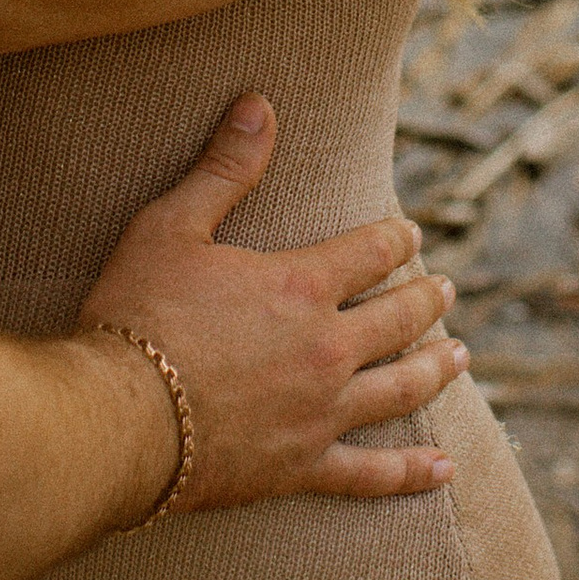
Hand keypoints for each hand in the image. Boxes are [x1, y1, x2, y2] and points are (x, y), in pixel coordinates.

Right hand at [82, 96, 465, 507]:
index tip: (411, 235)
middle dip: (424, 299)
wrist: (117, 420)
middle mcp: (326, 349)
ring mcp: (321, 412)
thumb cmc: (137, 316)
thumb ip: (223, 169)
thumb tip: (260, 105)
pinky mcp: (302, 466)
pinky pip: (370, 473)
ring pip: (400, 388)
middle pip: (397, 319)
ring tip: (461, 355)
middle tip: (444, 289)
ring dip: (436, 368)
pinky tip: (443, 469)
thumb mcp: (171, 227)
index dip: (395, 239)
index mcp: (301, 285)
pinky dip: (411, 472)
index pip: (370, 252)